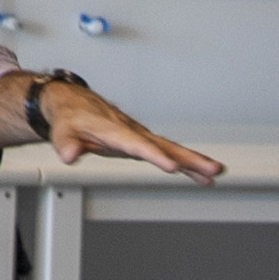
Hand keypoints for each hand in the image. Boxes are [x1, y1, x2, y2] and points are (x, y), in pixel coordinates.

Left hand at [29, 78, 225, 182]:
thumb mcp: (62, 131)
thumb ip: (67, 144)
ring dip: (194, 161)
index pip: (138, 145)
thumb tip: (69, 155)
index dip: (155, 155)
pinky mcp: (142, 141)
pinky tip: (200, 176)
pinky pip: (168, 151)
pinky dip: (186, 163)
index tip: (173, 166)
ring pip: (171, 148)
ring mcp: (140, 136)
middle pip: (165, 146)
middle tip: (213, 169)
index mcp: (115, 130)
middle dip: (190, 158)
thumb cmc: (70, 117)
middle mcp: (132, 131)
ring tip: (216, 173)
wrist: (73, 103)